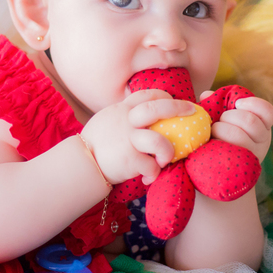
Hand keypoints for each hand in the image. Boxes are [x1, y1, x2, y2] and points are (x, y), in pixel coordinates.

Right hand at [81, 90, 195, 184]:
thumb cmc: (95, 144)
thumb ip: (124, 117)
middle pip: (158, 108)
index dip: (164, 96)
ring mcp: (128, 140)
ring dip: (167, 152)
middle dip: (179, 108)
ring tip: (164, 160)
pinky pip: (151, 166)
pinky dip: (153, 174)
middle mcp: (127, 121)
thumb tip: (144, 118)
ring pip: (160, 141)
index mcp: (122, 110)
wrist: (80, 163)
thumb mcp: (107, 120)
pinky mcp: (129, 159)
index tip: (173, 102)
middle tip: (192, 112)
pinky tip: (148, 178)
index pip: (147, 95)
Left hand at [204, 92, 272, 162]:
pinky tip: (211, 142)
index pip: (268, 111)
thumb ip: (217, 103)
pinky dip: (216, 142)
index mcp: (263, 125)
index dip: (252, 103)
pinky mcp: (239, 165)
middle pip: (250, 120)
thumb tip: (207, 95)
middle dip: (229, 116)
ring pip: (238, 135)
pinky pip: (227, 150)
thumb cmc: (221, 134)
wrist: (217, 166)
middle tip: (220, 120)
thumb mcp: (224, 116)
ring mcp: (252, 154)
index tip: (237, 103)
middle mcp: (262, 140)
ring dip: (220, 129)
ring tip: (213, 131)